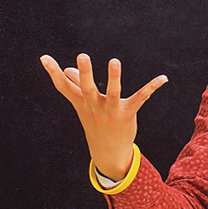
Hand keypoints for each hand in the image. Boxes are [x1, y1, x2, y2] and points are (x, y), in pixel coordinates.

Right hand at [40, 53, 166, 180]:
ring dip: (114, 77)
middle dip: (85, 73)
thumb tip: (67, 70)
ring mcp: (111, 110)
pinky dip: (152, 87)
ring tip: (114, 61)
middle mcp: (94, 106)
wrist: (108, 152)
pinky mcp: (128, 113)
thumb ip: (76, 87)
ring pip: (112, 92)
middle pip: (87, 88)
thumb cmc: (96, 123)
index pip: (64, 87)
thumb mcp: (85, 106)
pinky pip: (141, 97)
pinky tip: (163, 78)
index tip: (43, 57)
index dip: (53, 73)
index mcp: (82, 102)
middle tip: (82, 56)